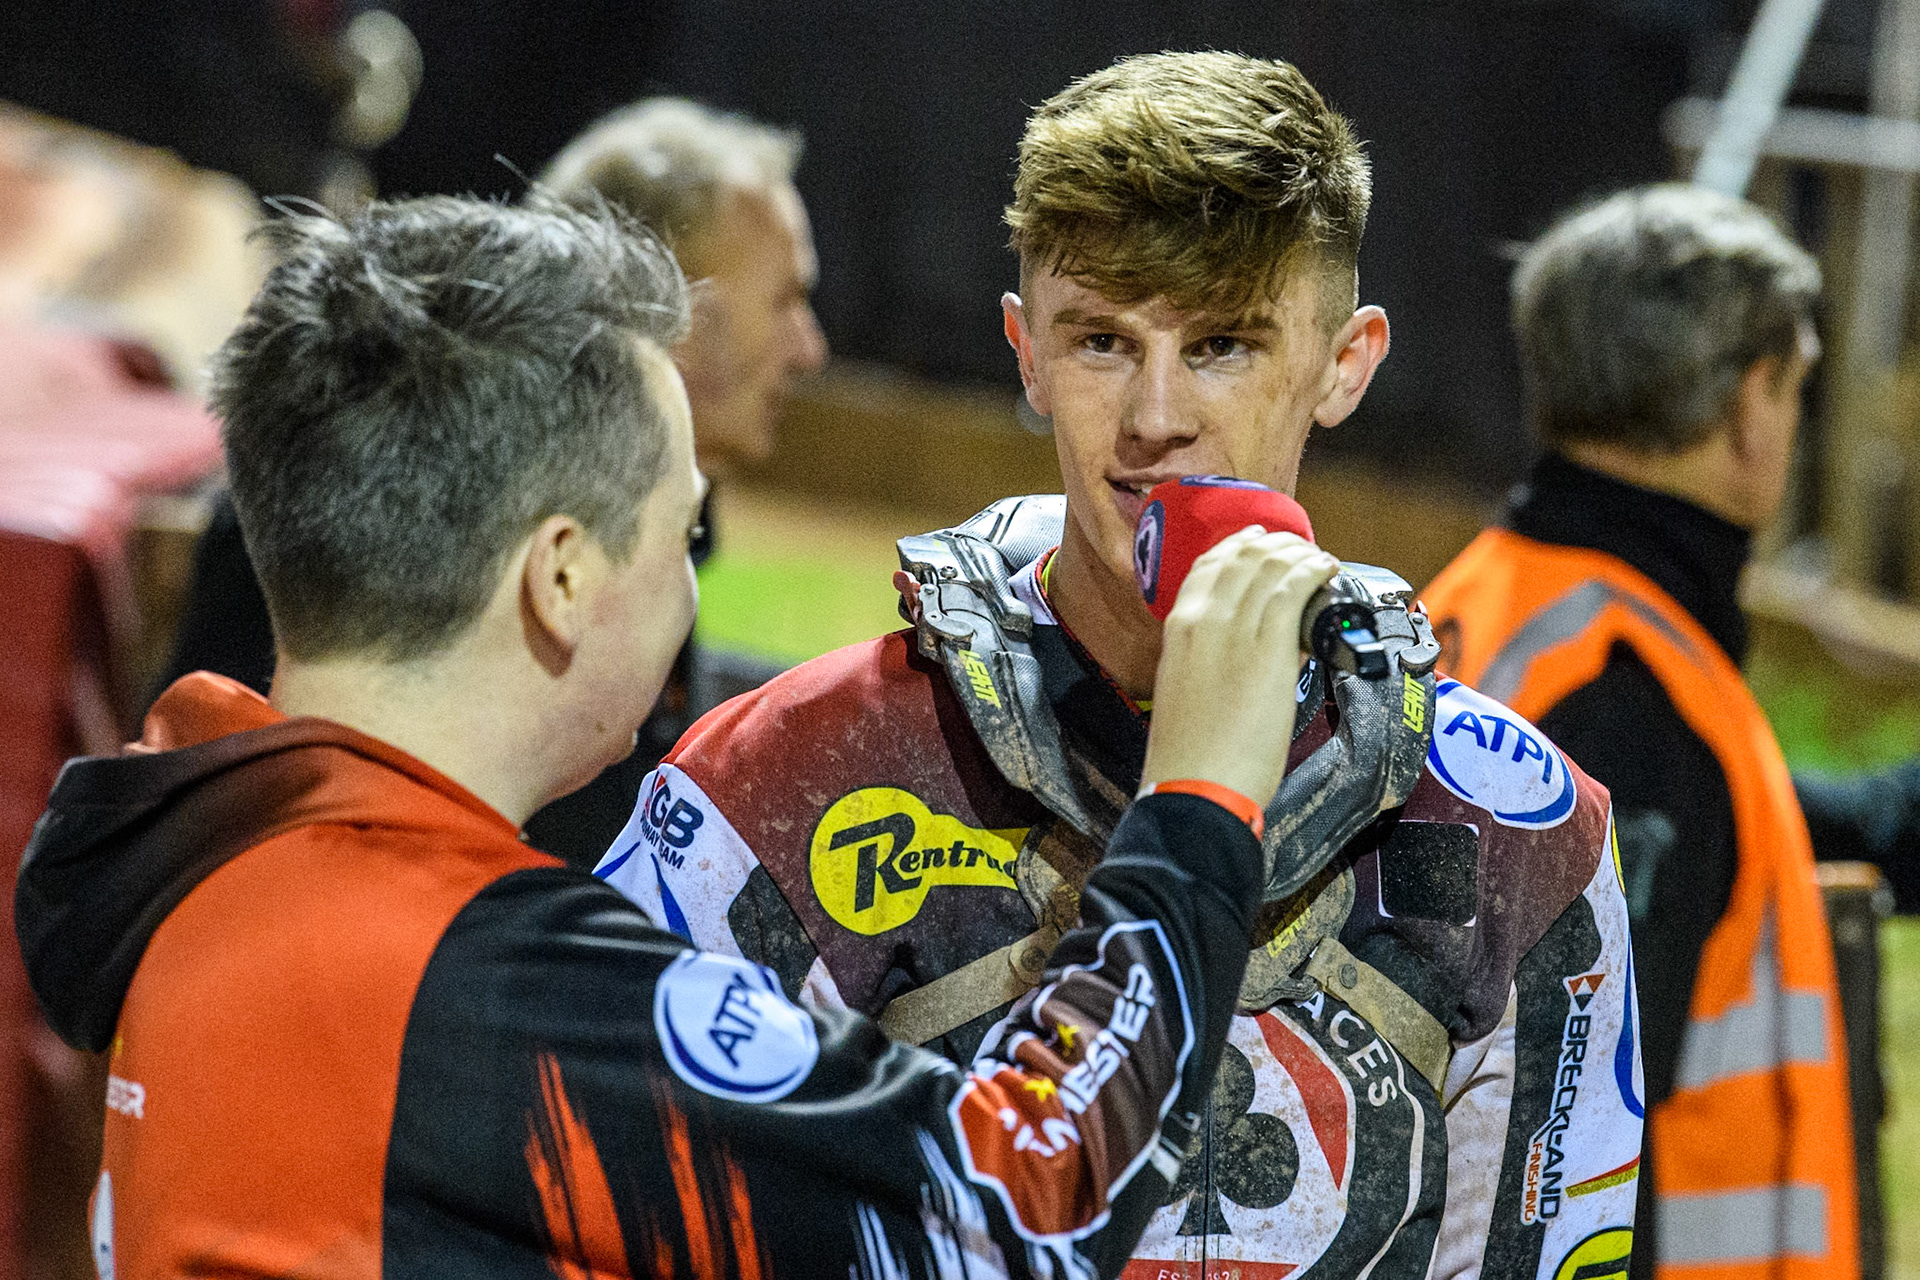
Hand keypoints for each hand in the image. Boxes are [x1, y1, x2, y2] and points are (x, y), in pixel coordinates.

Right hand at [1140, 527, 1337, 807]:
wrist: (1195, 787)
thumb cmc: (1190, 753)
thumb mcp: (1185, 688)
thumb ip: (1209, 658)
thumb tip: (1249, 646)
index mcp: (1177, 629)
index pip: (1208, 566)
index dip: (1240, 548)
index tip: (1261, 544)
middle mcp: (1203, 620)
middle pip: (1243, 559)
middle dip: (1277, 546)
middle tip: (1300, 549)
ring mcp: (1236, 632)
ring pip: (1272, 569)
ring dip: (1302, 556)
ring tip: (1319, 560)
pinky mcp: (1270, 651)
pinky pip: (1295, 591)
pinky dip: (1314, 573)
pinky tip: (1327, 572)